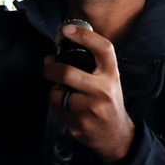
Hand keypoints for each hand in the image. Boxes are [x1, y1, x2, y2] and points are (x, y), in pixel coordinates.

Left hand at [44, 23, 134, 164]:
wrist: (117, 135)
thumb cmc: (108, 102)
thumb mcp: (108, 80)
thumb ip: (90, 67)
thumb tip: (52, 57)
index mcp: (112, 74)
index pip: (102, 48)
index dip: (84, 35)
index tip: (67, 29)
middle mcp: (104, 89)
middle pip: (67, 73)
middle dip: (50, 69)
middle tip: (47, 68)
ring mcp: (92, 108)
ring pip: (58, 94)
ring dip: (54, 93)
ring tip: (62, 95)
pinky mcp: (81, 123)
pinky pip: (58, 111)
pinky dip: (57, 109)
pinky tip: (67, 110)